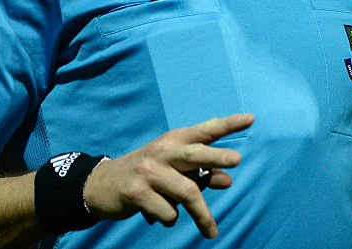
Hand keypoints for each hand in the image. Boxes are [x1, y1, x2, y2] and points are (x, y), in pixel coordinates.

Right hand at [82, 113, 253, 237]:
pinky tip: (162, 216)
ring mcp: (148, 171)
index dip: (228, 123)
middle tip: (237, 160)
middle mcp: (162, 151)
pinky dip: (171, 218)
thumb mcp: (174, 170)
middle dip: (217, 156)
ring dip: (202, 215)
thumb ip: (201, 173)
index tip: (251, 118)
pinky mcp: (136, 192)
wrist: (101, 185)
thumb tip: (228, 180)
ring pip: (187, 192)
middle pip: (195, 153)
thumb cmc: (148, 175)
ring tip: (211, 231)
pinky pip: (167, 212)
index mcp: (174, 140)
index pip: (205, 130)